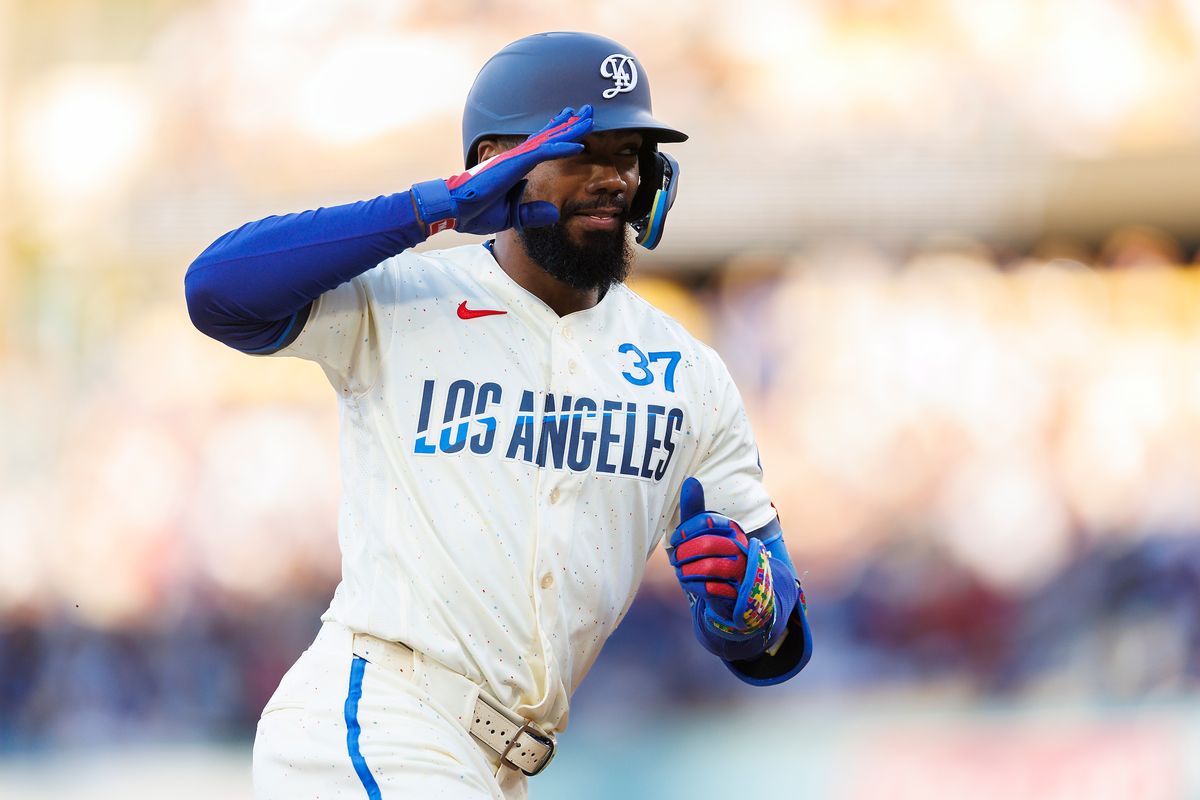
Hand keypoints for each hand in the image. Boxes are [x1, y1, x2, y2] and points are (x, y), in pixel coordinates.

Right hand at [410, 105, 593, 236]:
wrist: (453, 210)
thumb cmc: (474, 212)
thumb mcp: (511, 216)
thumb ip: (532, 213)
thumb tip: (554, 213)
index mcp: (513, 167)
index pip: (540, 146)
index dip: (557, 135)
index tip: (572, 125)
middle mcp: (515, 158)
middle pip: (548, 136)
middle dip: (569, 124)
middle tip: (588, 111)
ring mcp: (515, 159)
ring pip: (549, 139)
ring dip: (571, 129)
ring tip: (589, 117)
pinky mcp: (513, 165)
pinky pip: (542, 153)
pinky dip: (561, 147)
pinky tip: (578, 144)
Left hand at [668, 477, 775, 639]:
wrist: (732, 591)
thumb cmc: (711, 555)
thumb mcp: (702, 532)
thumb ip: (695, 509)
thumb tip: (690, 480)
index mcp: (731, 528)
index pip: (706, 521)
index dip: (685, 531)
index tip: (676, 539)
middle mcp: (740, 547)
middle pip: (706, 544)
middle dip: (684, 553)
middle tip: (676, 559)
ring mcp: (741, 571)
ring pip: (708, 567)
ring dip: (687, 571)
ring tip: (682, 572)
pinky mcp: (737, 592)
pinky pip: (711, 588)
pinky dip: (695, 587)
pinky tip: (691, 584)